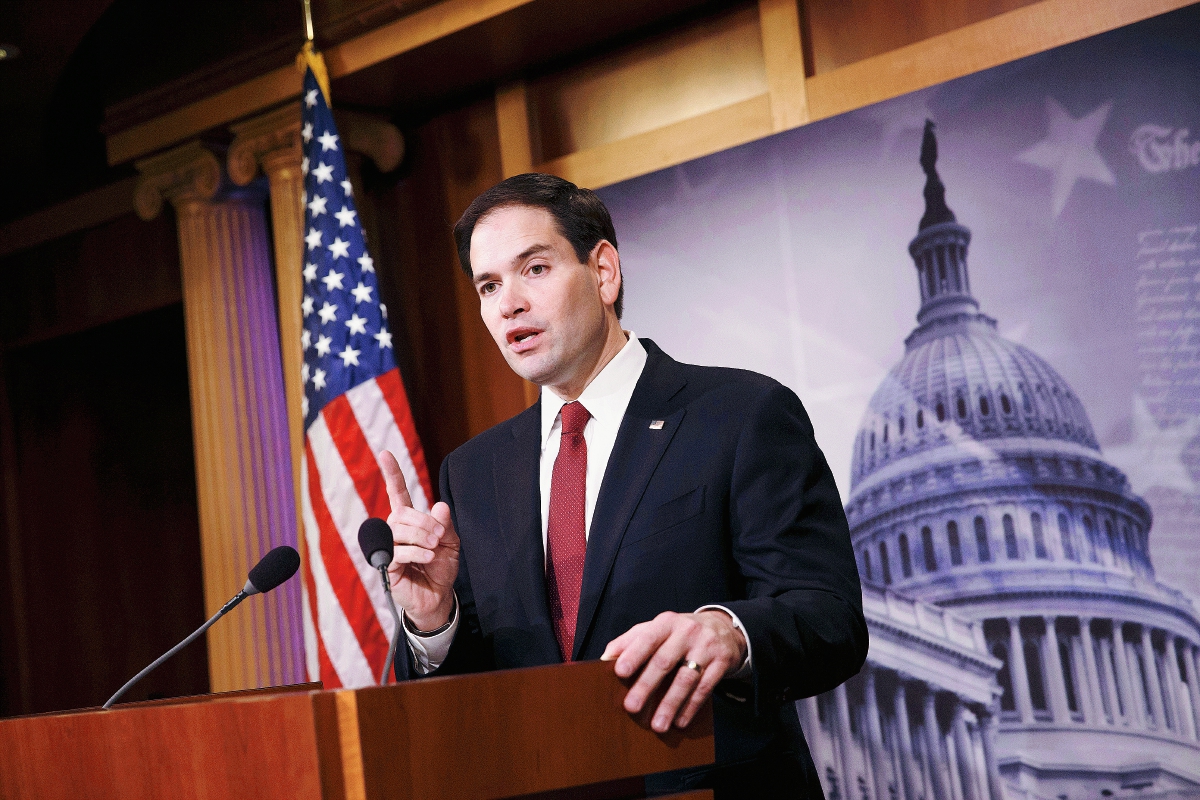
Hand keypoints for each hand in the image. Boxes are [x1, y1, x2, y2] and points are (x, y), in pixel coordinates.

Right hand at [379, 451, 459, 630]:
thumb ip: (445, 525)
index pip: (398, 493)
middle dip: (425, 522)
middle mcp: (396, 530)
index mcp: (410, 520)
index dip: (392, 474)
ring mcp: (389, 547)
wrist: (438, 596)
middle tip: (440, 537)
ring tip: (434, 548)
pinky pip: (398, 551)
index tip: (384, 453)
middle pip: (403, 513)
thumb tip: (439, 506)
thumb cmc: (441, 567)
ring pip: (399, 530)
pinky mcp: (387, 565)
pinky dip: (416, 552)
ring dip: (422, 537)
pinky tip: (428, 557)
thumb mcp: (451, 543)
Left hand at [600, 610, 747, 732]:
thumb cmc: (679, 633)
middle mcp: (687, 632)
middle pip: (665, 661)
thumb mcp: (657, 629)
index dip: (634, 654)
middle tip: (631, 707)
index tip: (619, 672)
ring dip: (670, 704)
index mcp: (666, 622)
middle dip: (647, 685)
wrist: (722, 629)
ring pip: (686, 679)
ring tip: (657, 725)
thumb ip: (632, 640)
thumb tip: (605, 658)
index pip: (648, 637)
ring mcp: (706, 647)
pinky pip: (705, 688)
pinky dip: (691, 707)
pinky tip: (680, 721)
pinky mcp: (722, 662)